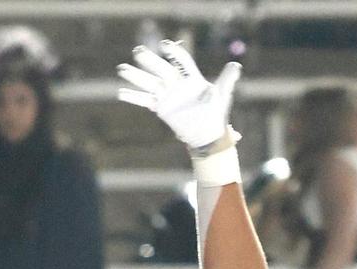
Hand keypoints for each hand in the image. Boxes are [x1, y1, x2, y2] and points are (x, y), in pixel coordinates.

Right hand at [117, 40, 240, 152]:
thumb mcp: (222, 95)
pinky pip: (145, 101)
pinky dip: (133, 98)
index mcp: (191, 78)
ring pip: (149, 83)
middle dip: (150, 61)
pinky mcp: (160, 108)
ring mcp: (167, 96)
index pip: (181, 61)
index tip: (165, 46)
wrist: (207, 134)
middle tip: (138, 51)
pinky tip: (120, 93)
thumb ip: (227, 80)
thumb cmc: (216, 113)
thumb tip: (236, 65)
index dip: (174, 53)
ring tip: (122, 68)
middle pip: (161, 69)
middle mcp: (177, 84)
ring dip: (136, 77)